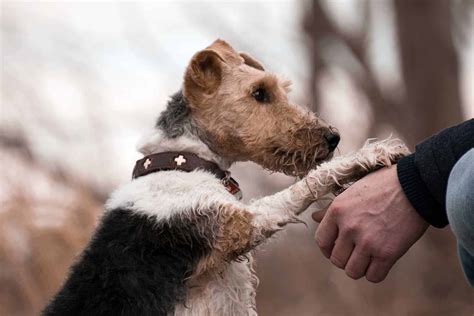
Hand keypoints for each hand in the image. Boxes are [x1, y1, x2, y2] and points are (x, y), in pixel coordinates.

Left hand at [312, 165, 428, 282]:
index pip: (321, 240)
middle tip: (356, 253)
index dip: (327, 248)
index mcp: (337, 210)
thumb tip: (314, 217)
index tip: (336, 248)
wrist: (416, 185)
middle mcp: (349, 227)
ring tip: (368, 258)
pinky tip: (381, 262)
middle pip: (337, 260)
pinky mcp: (387, 253)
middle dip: (345, 259)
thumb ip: (332, 208)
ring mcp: (367, 242)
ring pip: (353, 271)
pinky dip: (375, 273)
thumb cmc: (384, 185)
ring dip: (360, 268)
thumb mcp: (352, 191)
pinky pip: (373, 277)